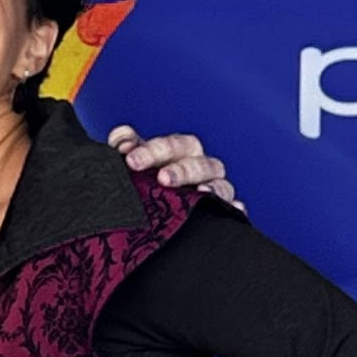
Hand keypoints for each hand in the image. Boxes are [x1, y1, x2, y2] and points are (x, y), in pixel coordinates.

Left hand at [110, 127, 239, 209]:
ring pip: (221, 185)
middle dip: (182, 169)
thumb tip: (122, 139)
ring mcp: (214, 191)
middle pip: (199, 163)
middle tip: (163, 178)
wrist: (144, 217)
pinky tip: (234, 208)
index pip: (172, 145)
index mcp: (180, 151)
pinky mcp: (221, 214)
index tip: (130, 159)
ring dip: (212, 188)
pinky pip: (233, 211)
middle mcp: (200, 167)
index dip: (153, 150)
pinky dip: (235, 208)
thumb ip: (125, 147)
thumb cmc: (141, 183)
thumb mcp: (131, 164)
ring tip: (201, 194)